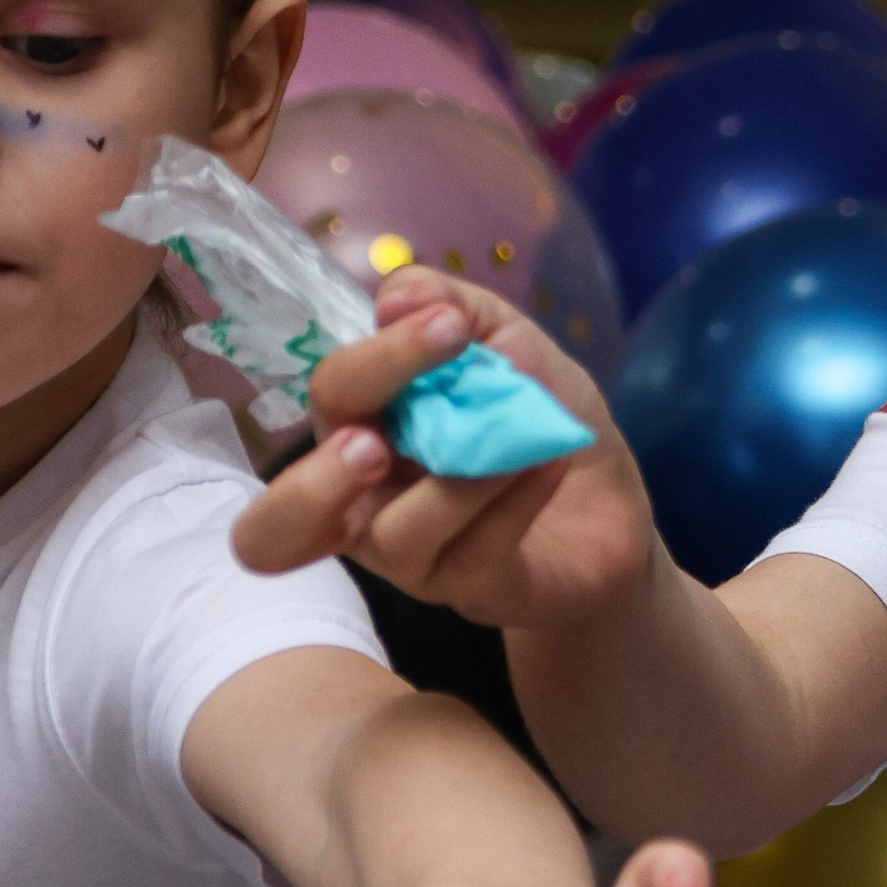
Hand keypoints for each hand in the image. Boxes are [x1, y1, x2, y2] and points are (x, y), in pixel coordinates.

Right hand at [231, 267, 653, 627]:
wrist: (613, 491)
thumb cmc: (533, 414)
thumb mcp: (499, 339)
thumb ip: (442, 302)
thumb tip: (390, 297)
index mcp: (358, 432)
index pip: (332, 401)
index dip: (375, 362)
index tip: (450, 325)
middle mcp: (361, 505)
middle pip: (274, 528)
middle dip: (316, 482)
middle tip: (374, 445)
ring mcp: (411, 559)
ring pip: (393, 536)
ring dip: (460, 479)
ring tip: (520, 438)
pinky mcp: (469, 589)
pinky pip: (473, 552)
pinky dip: (515, 499)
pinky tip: (551, 461)